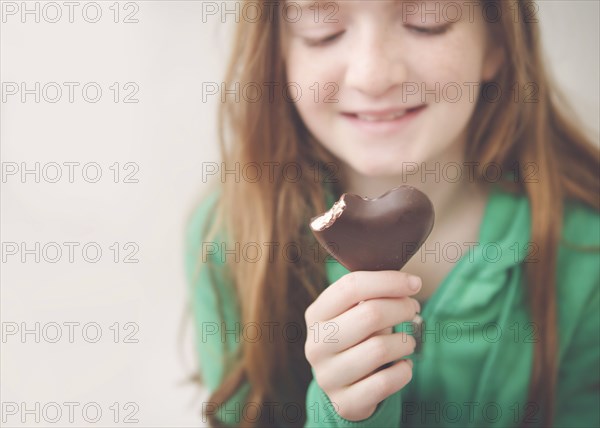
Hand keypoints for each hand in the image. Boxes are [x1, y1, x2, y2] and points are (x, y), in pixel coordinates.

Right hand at [304, 270, 420, 420]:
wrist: (343, 386)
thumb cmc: (355, 338)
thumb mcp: (353, 314)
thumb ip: (372, 298)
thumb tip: (407, 284)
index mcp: (316, 314)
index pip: (351, 286)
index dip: (388, 281)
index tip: (414, 283)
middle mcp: (316, 344)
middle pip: (370, 314)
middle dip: (401, 307)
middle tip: (412, 308)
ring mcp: (328, 376)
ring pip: (380, 349)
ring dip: (405, 342)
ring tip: (407, 341)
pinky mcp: (345, 402)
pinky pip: (386, 382)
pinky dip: (404, 371)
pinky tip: (403, 365)